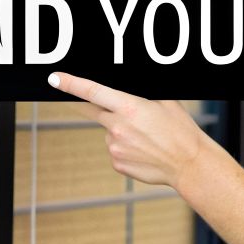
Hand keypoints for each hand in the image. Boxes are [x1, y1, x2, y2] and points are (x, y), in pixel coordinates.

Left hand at [48, 72, 224, 190]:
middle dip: (103, 109)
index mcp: (128, 107)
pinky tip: (145, 151)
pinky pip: (116, 150)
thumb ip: (142, 94)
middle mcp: (117, 128)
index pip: (92, 92)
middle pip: (96, 111)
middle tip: (124, 113)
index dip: (70, 84)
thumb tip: (127, 91)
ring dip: (121, 131)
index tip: (54, 79)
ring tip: (148, 137)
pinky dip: (126, 148)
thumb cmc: (180, 130)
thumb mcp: (165, 101)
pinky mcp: (117, 164)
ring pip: (110, 132)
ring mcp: (115, 148)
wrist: (188, 164)